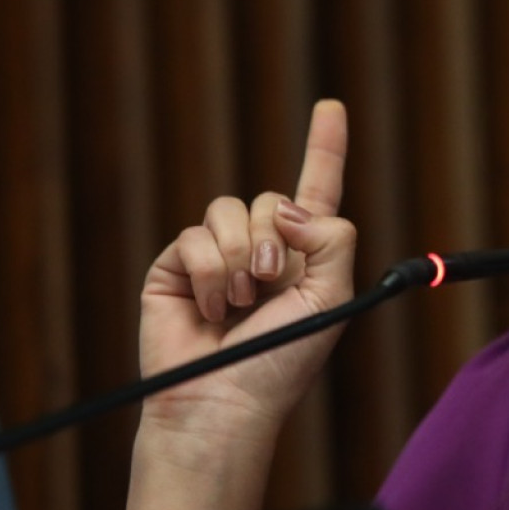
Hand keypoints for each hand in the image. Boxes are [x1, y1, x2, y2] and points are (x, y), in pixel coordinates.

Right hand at [125, 99, 353, 509]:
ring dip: (241, 257)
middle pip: (271, 198)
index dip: (324, 147)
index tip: (331, 106)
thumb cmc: (281, 363)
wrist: (223, 403)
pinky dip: (209, 271)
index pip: (316, 189)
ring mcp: (216, 256)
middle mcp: (261, 250)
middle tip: (269, 286)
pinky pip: (195, 234)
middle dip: (274, 239)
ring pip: (231, 210)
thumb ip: (332, 238)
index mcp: (304, 256)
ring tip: (240, 304)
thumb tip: (288, 208)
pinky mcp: (176, 266)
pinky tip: (210, 310)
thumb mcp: (332, 300)